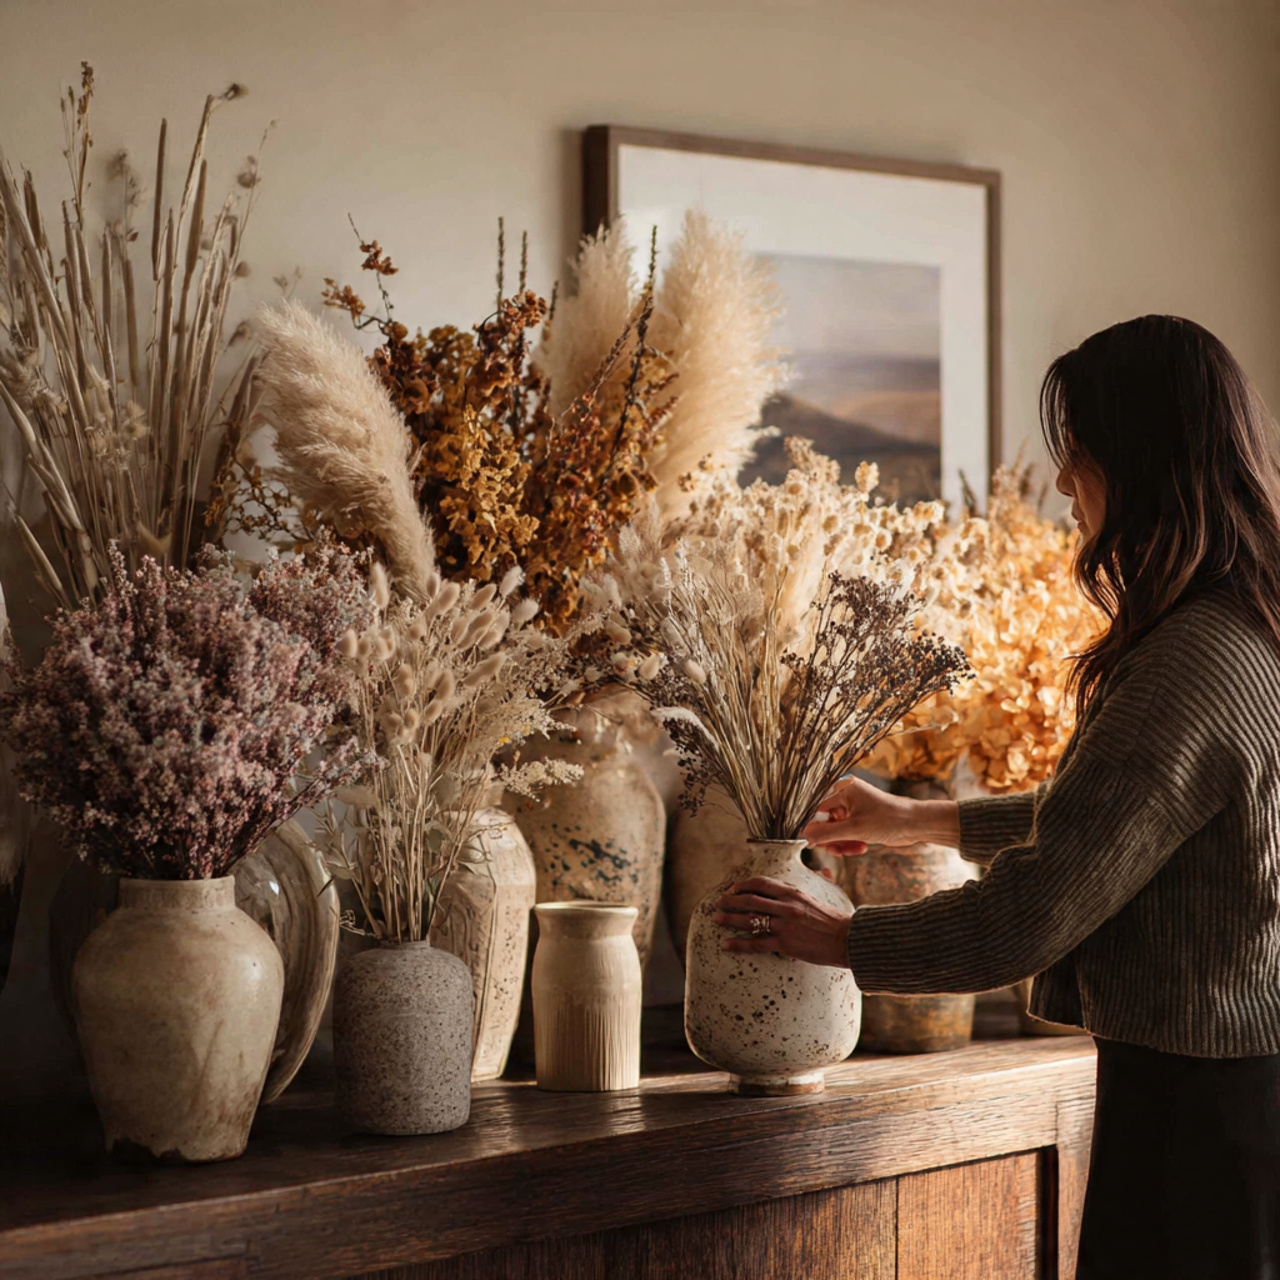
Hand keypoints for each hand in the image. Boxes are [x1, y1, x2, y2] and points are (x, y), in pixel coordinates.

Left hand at [714, 877, 852, 968]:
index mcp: (793, 892)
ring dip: (730, 919)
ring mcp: (784, 924)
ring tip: (717, 920)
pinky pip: (756, 943)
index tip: (733, 888)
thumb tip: (807, 879)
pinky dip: (739, 944)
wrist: (848, 939)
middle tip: (717, 903)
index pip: (761, 883)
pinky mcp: (785, 943)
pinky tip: (727, 945)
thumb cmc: (834, 920)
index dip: (743, 885)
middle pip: (750, 899)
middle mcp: (786, 906)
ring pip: (749, 919)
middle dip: (730, 901)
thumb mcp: (816, 898)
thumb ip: (803, 891)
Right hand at [802, 777, 959, 854]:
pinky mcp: (862, 819)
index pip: (819, 811)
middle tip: (836, 851)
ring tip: (851, 850)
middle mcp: (848, 795)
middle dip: (832, 838)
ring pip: (837, 829)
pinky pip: (848, 832)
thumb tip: (805, 836)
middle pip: (827, 821)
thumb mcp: (854, 829)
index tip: (815, 845)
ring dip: (842, 842)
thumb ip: (826, 833)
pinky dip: (851, 842)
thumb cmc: (888, 820)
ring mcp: (855, 807)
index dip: (817, 829)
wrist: (915, 825)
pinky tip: (861, 848)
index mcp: (844, 789)